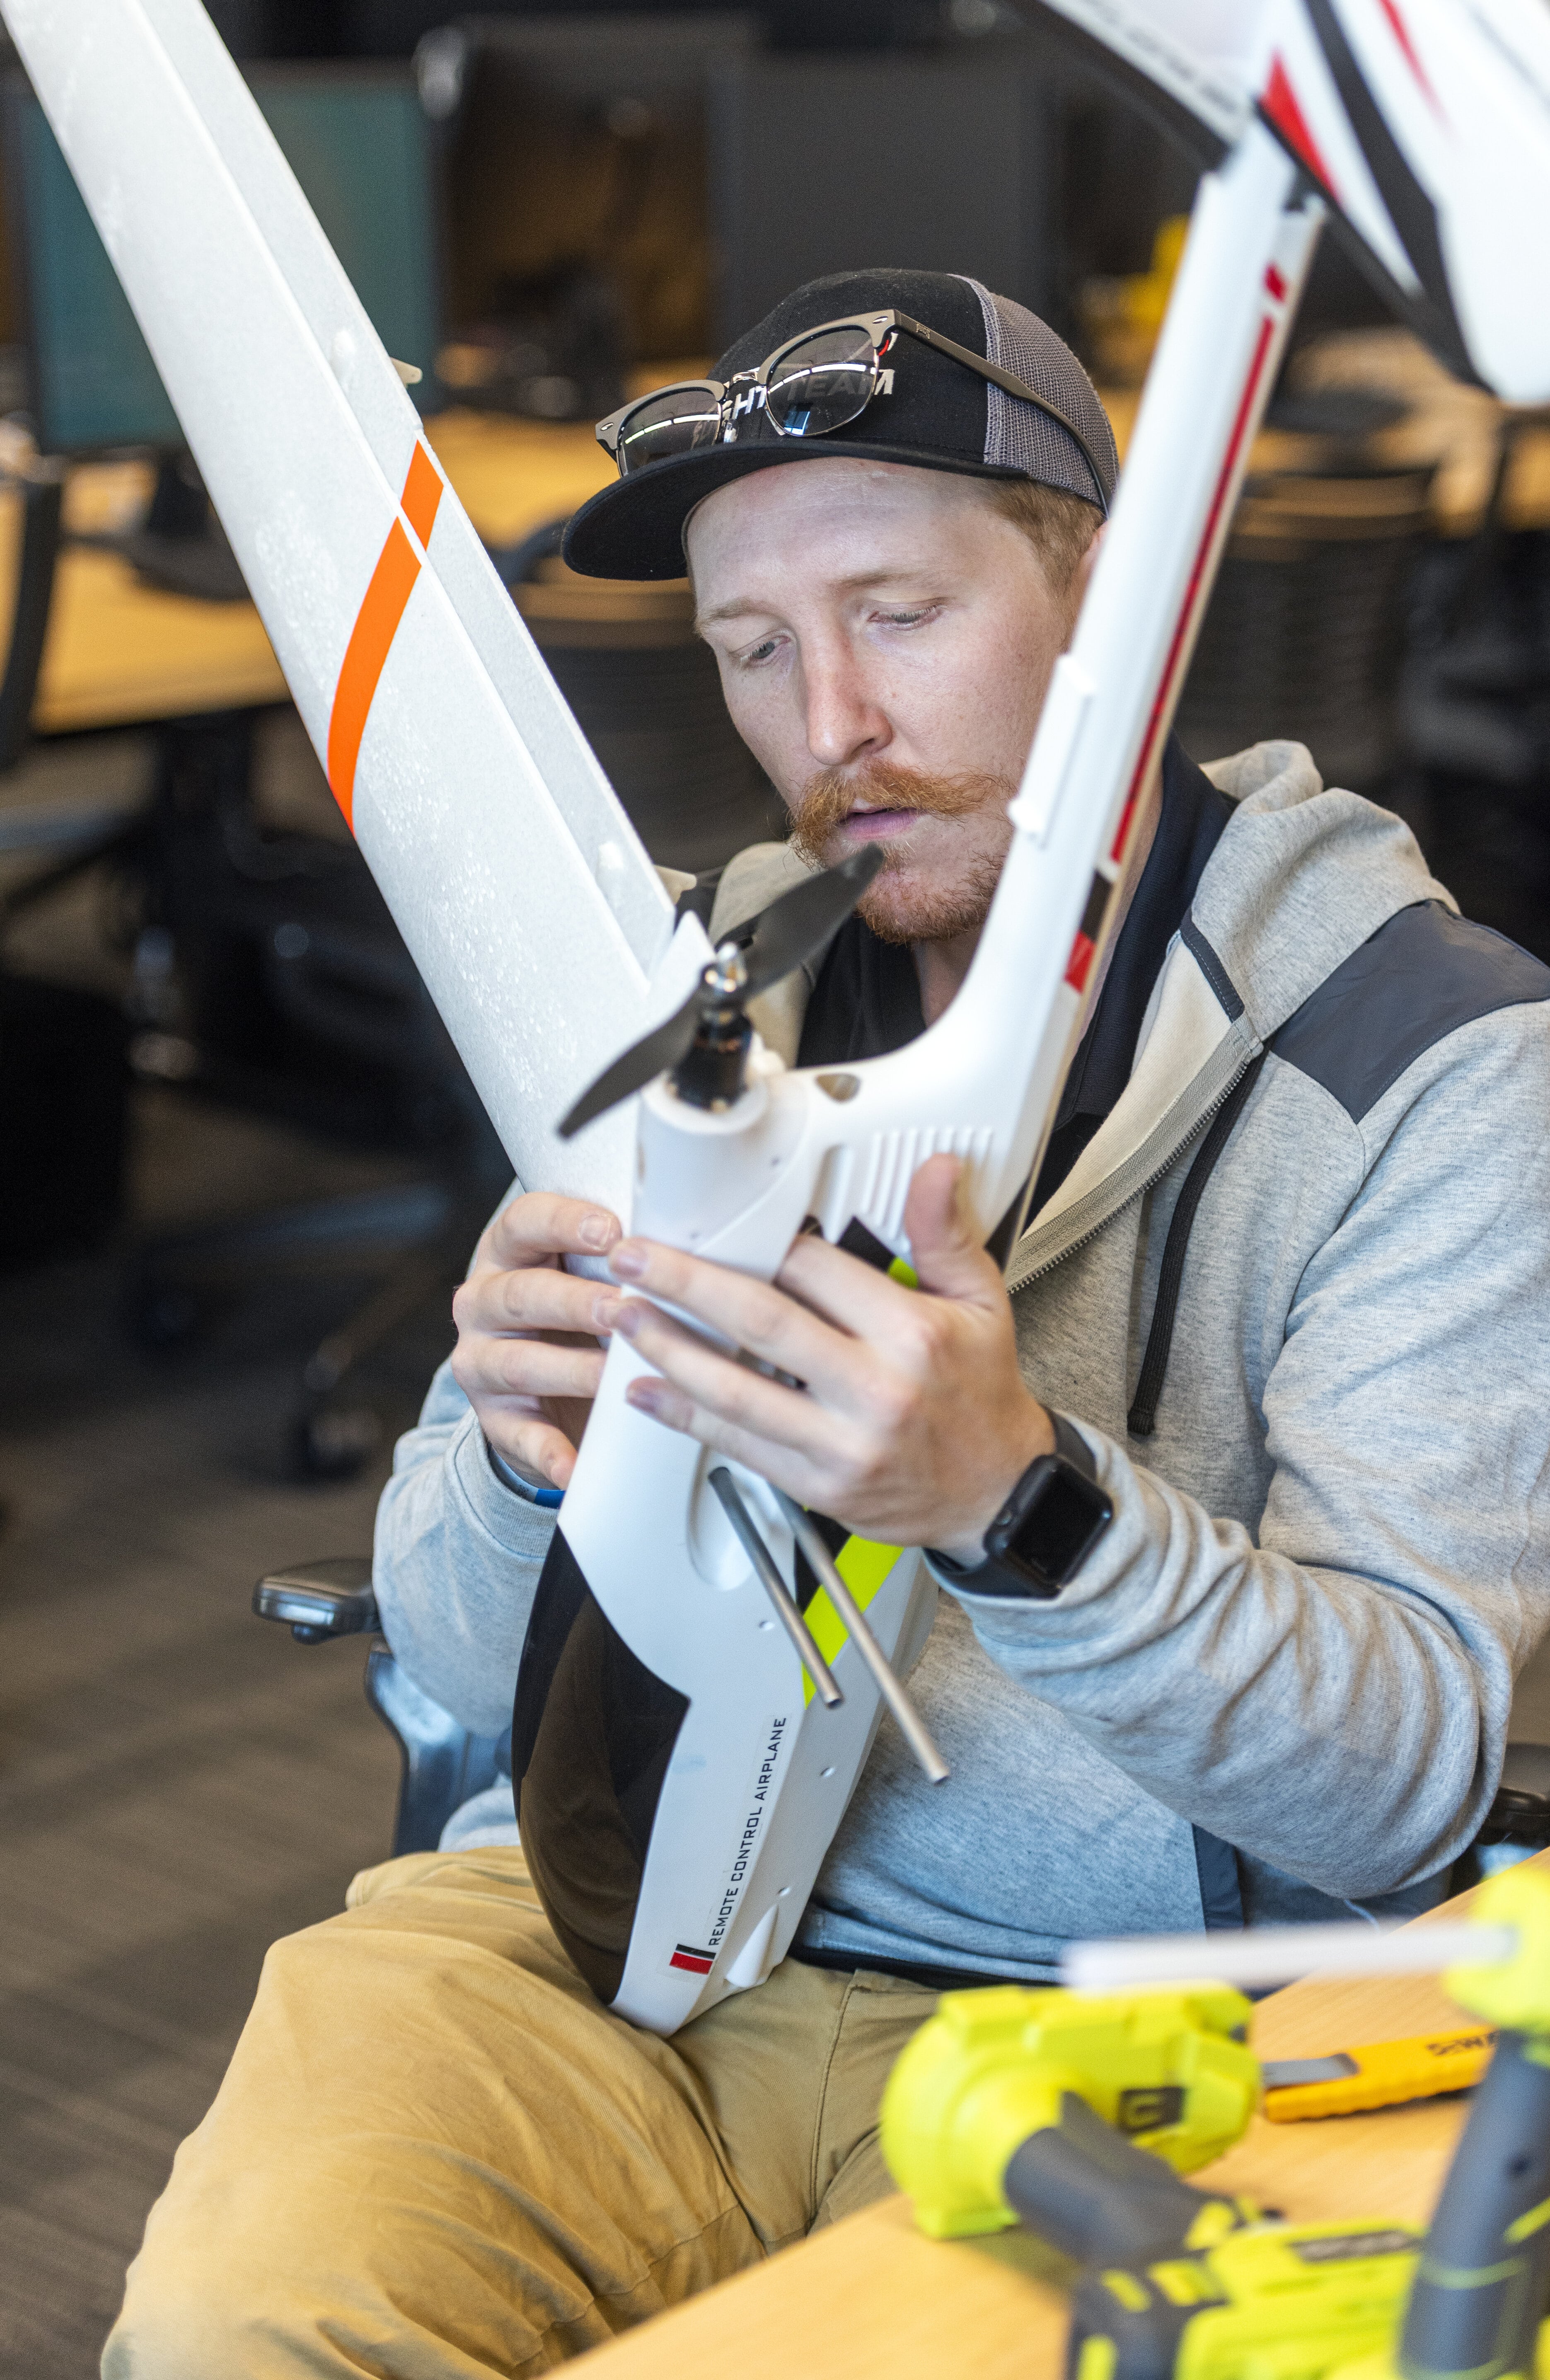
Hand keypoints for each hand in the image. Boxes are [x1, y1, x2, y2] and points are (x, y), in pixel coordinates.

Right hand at [450, 1192, 621, 1489]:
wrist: (537, 1386)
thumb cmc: (576, 1313)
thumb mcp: (585, 1273)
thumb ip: (619, 1256)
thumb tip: (687, 1242)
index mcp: (508, 1253)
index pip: (524, 1222)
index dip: (565, 1223)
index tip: (612, 1233)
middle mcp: (483, 1302)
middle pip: (522, 1294)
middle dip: (575, 1301)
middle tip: (620, 1309)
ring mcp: (482, 1362)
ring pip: (521, 1363)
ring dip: (571, 1370)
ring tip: (613, 1377)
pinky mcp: (494, 1419)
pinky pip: (522, 1436)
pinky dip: (550, 1453)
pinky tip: (576, 1467)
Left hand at [594, 1155, 1052, 1560]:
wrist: (995, 1495)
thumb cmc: (979, 1394)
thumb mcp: (982, 1303)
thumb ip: (944, 1234)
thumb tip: (936, 1168)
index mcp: (911, 1334)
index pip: (815, 1271)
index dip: (762, 1244)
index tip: (724, 1227)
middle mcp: (875, 1389)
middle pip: (760, 1322)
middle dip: (685, 1285)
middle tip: (635, 1259)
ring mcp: (842, 1444)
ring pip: (735, 1389)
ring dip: (669, 1348)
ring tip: (624, 1316)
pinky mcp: (818, 1485)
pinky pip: (738, 1444)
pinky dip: (684, 1415)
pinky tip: (647, 1389)